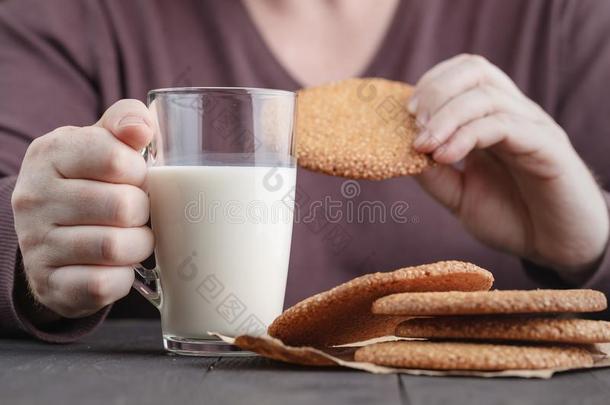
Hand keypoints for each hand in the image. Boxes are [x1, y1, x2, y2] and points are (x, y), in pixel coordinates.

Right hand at [11, 100, 154, 318]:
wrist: (50, 236)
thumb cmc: (90, 181)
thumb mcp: (102, 141)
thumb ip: (126, 121)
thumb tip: (142, 128)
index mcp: (50, 154)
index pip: (114, 158)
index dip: (140, 171)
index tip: (136, 177)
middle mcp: (34, 198)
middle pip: (123, 206)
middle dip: (144, 211)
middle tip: (139, 212)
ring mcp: (37, 244)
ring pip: (116, 247)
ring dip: (139, 245)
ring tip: (134, 238)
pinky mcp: (50, 284)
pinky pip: (105, 285)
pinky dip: (124, 278)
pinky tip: (119, 266)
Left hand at [409, 54, 608, 278]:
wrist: (557, 248)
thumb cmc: (512, 219)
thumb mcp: (460, 196)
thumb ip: (432, 174)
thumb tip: (399, 152)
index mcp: (493, 118)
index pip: (463, 74)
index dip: (430, 84)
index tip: (406, 114)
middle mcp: (514, 114)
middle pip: (475, 70)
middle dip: (436, 90)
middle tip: (414, 122)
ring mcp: (533, 128)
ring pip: (487, 96)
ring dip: (446, 116)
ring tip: (424, 146)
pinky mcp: (548, 147)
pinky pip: (505, 125)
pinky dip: (468, 136)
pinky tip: (445, 156)